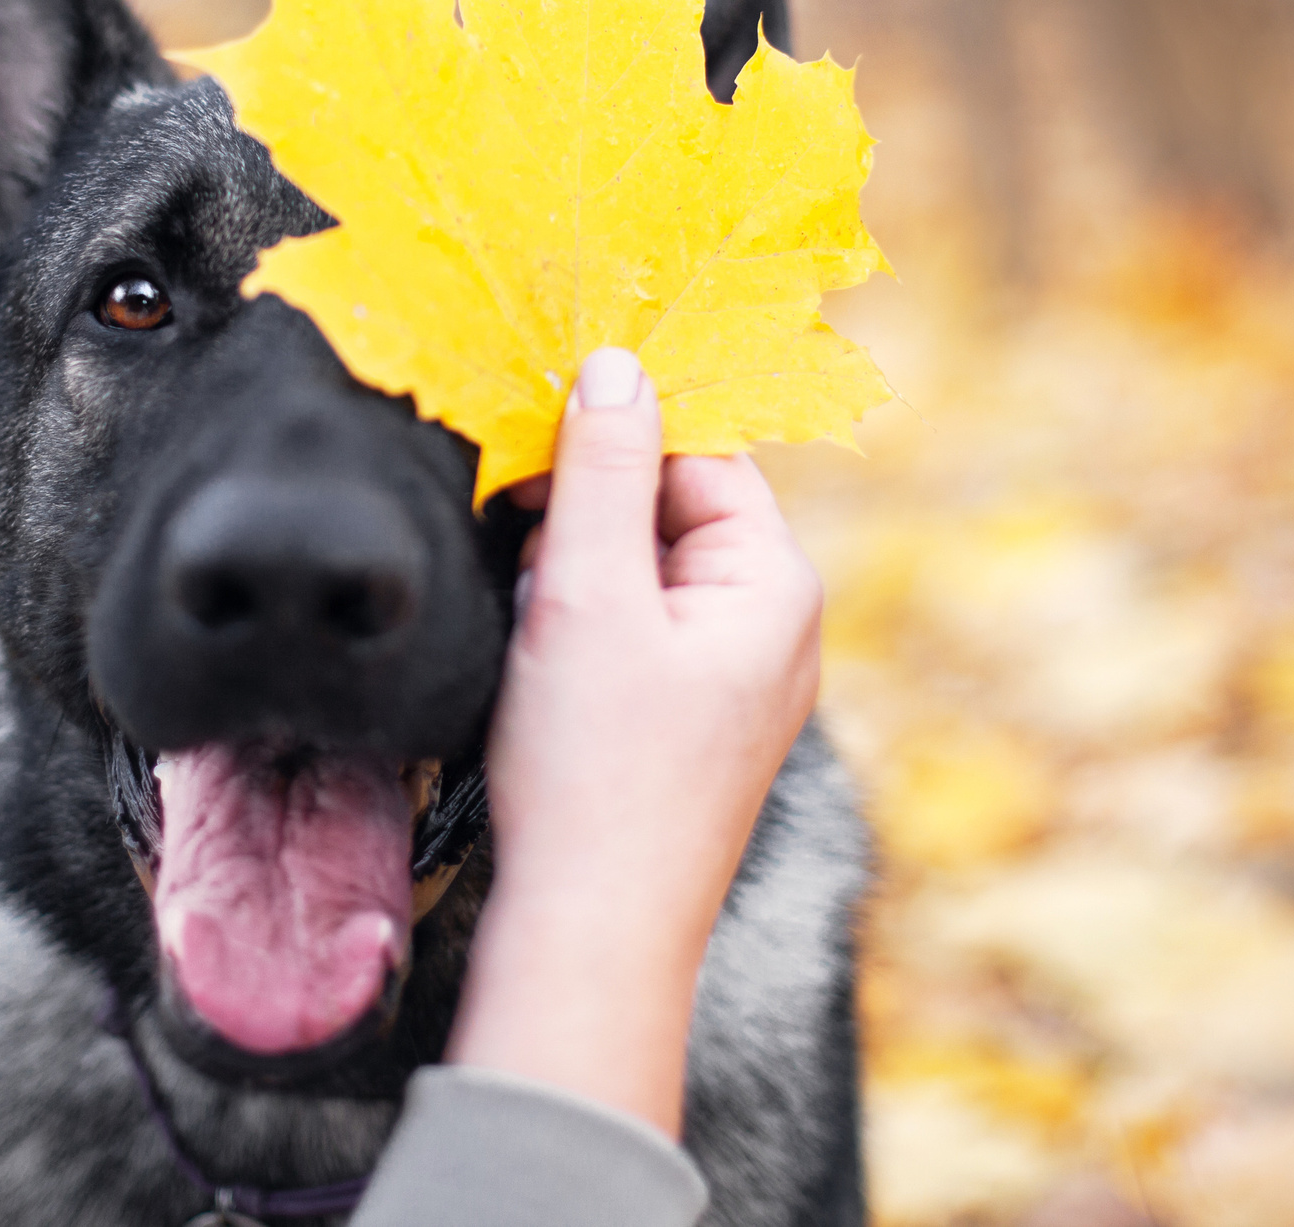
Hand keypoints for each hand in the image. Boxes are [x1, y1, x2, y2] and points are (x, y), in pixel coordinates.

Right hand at [445, 347, 824, 1137]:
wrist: (592, 929)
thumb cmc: (595, 769)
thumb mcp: (588, 593)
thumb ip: (603, 471)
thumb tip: (616, 364)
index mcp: (774, 584)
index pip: (702, 454)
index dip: (616, 437)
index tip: (531, 442)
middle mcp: (773, 627)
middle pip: (673, 509)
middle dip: (587, 512)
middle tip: (519, 543)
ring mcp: (737, 681)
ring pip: (645, 571)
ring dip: (576, 571)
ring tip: (534, 624)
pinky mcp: (693, 724)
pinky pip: (637, 631)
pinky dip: (581, 625)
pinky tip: (541, 662)